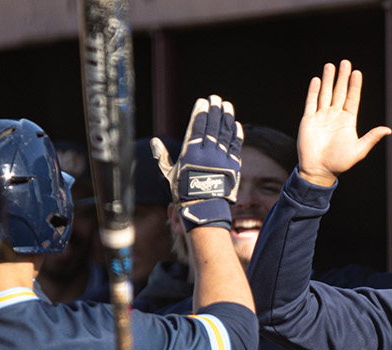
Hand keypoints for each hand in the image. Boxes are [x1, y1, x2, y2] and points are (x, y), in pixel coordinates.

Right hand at [152, 95, 243, 230]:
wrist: (203, 210)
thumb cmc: (183, 193)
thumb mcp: (168, 175)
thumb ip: (162, 157)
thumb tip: (154, 141)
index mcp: (191, 153)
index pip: (197, 127)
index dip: (200, 113)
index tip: (203, 102)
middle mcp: (207, 153)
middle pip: (212, 127)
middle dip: (215, 110)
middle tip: (216, 98)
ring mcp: (221, 159)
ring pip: (225, 133)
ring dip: (227, 117)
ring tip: (227, 105)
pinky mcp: (233, 166)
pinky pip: (236, 147)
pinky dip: (236, 135)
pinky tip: (237, 125)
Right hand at [296, 60, 391, 187]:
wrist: (318, 170)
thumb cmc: (339, 163)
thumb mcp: (359, 150)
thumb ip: (371, 138)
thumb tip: (388, 129)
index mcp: (348, 121)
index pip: (352, 99)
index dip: (355, 86)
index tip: (357, 73)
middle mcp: (335, 116)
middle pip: (339, 92)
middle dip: (342, 77)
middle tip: (345, 62)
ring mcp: (321, 117)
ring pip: (325, 94)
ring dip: (328, 80)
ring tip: (330, 66)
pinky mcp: (309, 120)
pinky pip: (311, 102)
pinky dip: (313, 91)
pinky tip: (316, 80)